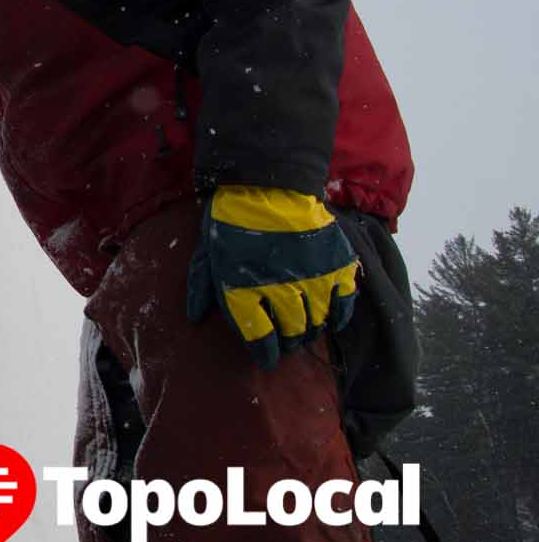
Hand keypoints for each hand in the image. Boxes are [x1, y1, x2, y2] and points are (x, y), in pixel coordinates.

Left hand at [185, 185, 359, 369]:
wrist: (267, 184)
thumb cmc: (230, 220)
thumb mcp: (207, 253)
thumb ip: (201, 287)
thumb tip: (195, 318)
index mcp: (244, 291)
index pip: (260, 338)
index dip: (265, 352)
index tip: (268, 357)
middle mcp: (280, 291)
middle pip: (292, 333)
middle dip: (289, 342)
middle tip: (288, 341)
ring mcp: (313, 279)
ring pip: (317, 321)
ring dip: (311, 329)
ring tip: (306, 329)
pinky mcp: (337, 265)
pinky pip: (345, 302)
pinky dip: (340, 315)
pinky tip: (333, 319)